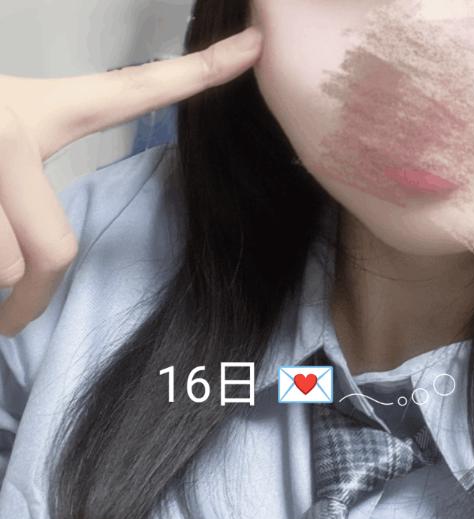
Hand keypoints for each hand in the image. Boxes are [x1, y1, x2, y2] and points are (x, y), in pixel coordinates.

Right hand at [0, 25, 262, 336]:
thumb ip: (19, 196)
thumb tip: (23, 274)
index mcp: (31, 110)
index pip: (130, 92)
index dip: (196, 76)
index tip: (255, 49)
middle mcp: (12, 127)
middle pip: (51, 250)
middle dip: (30, 298)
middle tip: (14, 321)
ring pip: (2, 267)